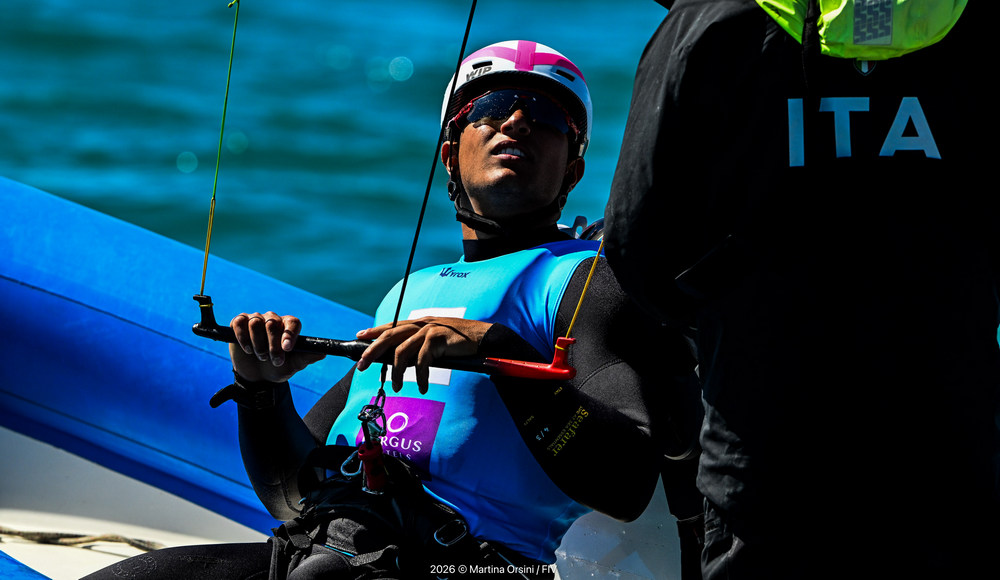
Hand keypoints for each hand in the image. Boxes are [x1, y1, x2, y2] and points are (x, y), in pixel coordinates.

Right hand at [229, 312, 325, 382]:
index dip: (289, 334)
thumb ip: (307, 357)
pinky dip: (243, 336)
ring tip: (261, 357)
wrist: (257, 379)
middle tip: (274, 360)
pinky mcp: (239, 324)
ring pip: (256, 323)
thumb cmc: (277, 369)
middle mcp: (273, 320)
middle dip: (272, 344)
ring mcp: (255, 320)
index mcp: (288, 327)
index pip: (292, 322)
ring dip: (258, 343)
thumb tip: (323, 353)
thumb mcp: (293, 365)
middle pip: (272, 323)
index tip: (287, 348)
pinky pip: (240, 323)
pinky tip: (247, 349)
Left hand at [356, 317, 492, 393]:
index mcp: (419, 323)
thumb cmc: (459, 343)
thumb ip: (419, 346)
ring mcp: (429, 330)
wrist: (483, 339)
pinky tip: (422, 387)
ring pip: (402, 351)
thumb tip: (401, 360)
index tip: (359, 336)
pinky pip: (422, 361)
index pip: (391, 326)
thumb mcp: (435, 341)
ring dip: (396, 372)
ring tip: (396, 387)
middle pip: (389, 336)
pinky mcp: (437, 339)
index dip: (374, 331)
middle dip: (373, 351)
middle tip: (362, 367)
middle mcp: (421, 324)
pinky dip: (419, 376)